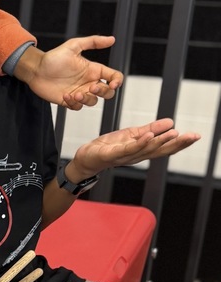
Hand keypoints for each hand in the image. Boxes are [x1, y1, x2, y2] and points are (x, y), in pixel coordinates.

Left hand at [16, 35, 123, 108]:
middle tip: (91, 87)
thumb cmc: (53, 57)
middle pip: (107, 92)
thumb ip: (93, 42)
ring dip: (87, 99)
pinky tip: (65, 96)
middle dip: (103, 92)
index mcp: (93, 70)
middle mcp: (88, 82)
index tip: (113, 83)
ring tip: (75, 94)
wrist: (36, 70)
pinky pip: (78, 107)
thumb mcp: (73, 46)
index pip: (113, 76)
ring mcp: (79, 92)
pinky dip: (74, 104)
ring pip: (93, 102)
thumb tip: (112, 39)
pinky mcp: (69, 101)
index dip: (117, 81)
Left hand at [69, 118, 200, 179]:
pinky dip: (138, 143)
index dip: (181, 143)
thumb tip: (171, 122)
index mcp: (143, 151)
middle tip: (193, 136)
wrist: (86, 159)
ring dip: (161, 141)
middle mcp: (137, 156)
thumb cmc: (109, 147)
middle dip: (177, 144)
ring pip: (146, 149)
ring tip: (174, 133)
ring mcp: (125, 157)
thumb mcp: (132, 135)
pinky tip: (148, 136)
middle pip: (160, 151)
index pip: (165, 147)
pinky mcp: (112, 155)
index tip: (196, 136)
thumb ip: (150, 129)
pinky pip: (127, 149)